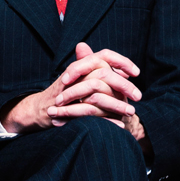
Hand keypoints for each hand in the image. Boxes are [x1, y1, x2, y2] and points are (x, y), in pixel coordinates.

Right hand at [2, 43, 142, 132]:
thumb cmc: (64, 93)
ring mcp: (69, 92)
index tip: (136, 72)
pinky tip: (120, 125)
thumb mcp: (81, 78)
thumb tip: (124, 72)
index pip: (104, 55)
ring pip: (98, 95)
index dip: (121, 61)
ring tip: (131, 113)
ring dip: (117, 105)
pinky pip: (90, 114)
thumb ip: (100, 72)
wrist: (41, 109)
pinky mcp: (67, 110)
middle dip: (124, 86)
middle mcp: (75, 75)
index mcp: (80, 66)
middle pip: (104, 74)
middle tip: (138, 96)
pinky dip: (107, 121)